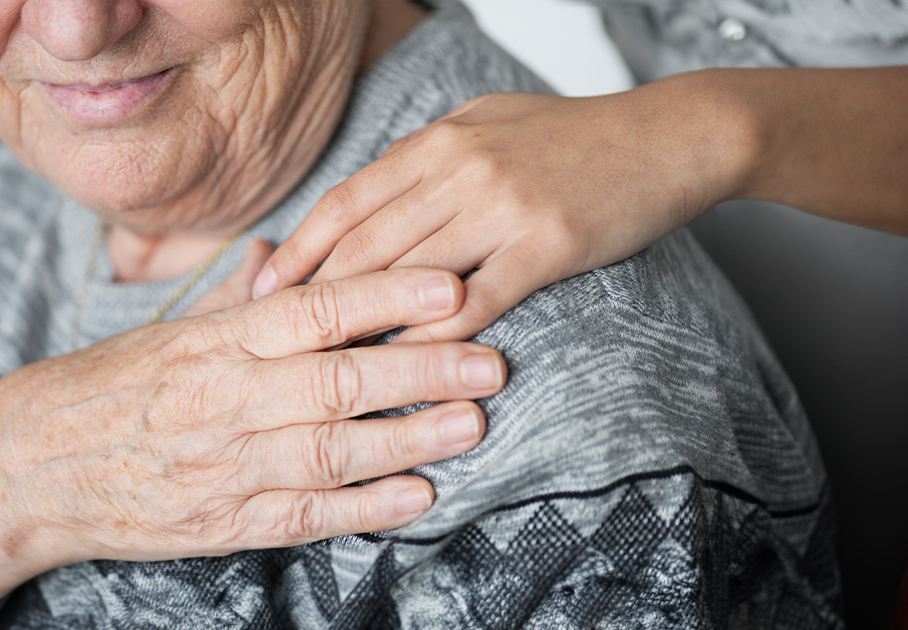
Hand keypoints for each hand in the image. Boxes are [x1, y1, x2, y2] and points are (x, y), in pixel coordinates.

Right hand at [0, 266, 506, 612]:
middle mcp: (224, 399)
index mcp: (214, 341)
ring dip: (408, 437)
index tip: (448, 284)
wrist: (28, 470)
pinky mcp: (226, 523)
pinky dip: (365, 507)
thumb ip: (234, 298)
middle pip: (338, 379)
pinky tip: (418, 494)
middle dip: (421, 368)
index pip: (313, 308)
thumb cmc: (105, 389)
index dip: (386, 294)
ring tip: (473, 424)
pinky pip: (305, 515)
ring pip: (331, 449)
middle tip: (491, 359)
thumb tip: (284, 250)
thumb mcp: (165, 331)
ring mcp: (226, 465)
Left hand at [252, 81, 754, 341]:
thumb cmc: (573, 136)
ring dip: (362, 326)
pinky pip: (473, 302)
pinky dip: (433, 340)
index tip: (262, 287)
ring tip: (325, 367)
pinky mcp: (544, 246)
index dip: (298, 248)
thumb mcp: (484, 125)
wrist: (666, 137)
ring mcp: (501, 207)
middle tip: (276, 342)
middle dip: (313, 296)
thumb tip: (369, 201)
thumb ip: (425, 161)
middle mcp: (459, 170)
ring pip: (408, 275)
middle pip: (363, 243)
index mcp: (438, 143)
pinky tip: (406, 368)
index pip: (347, 201)